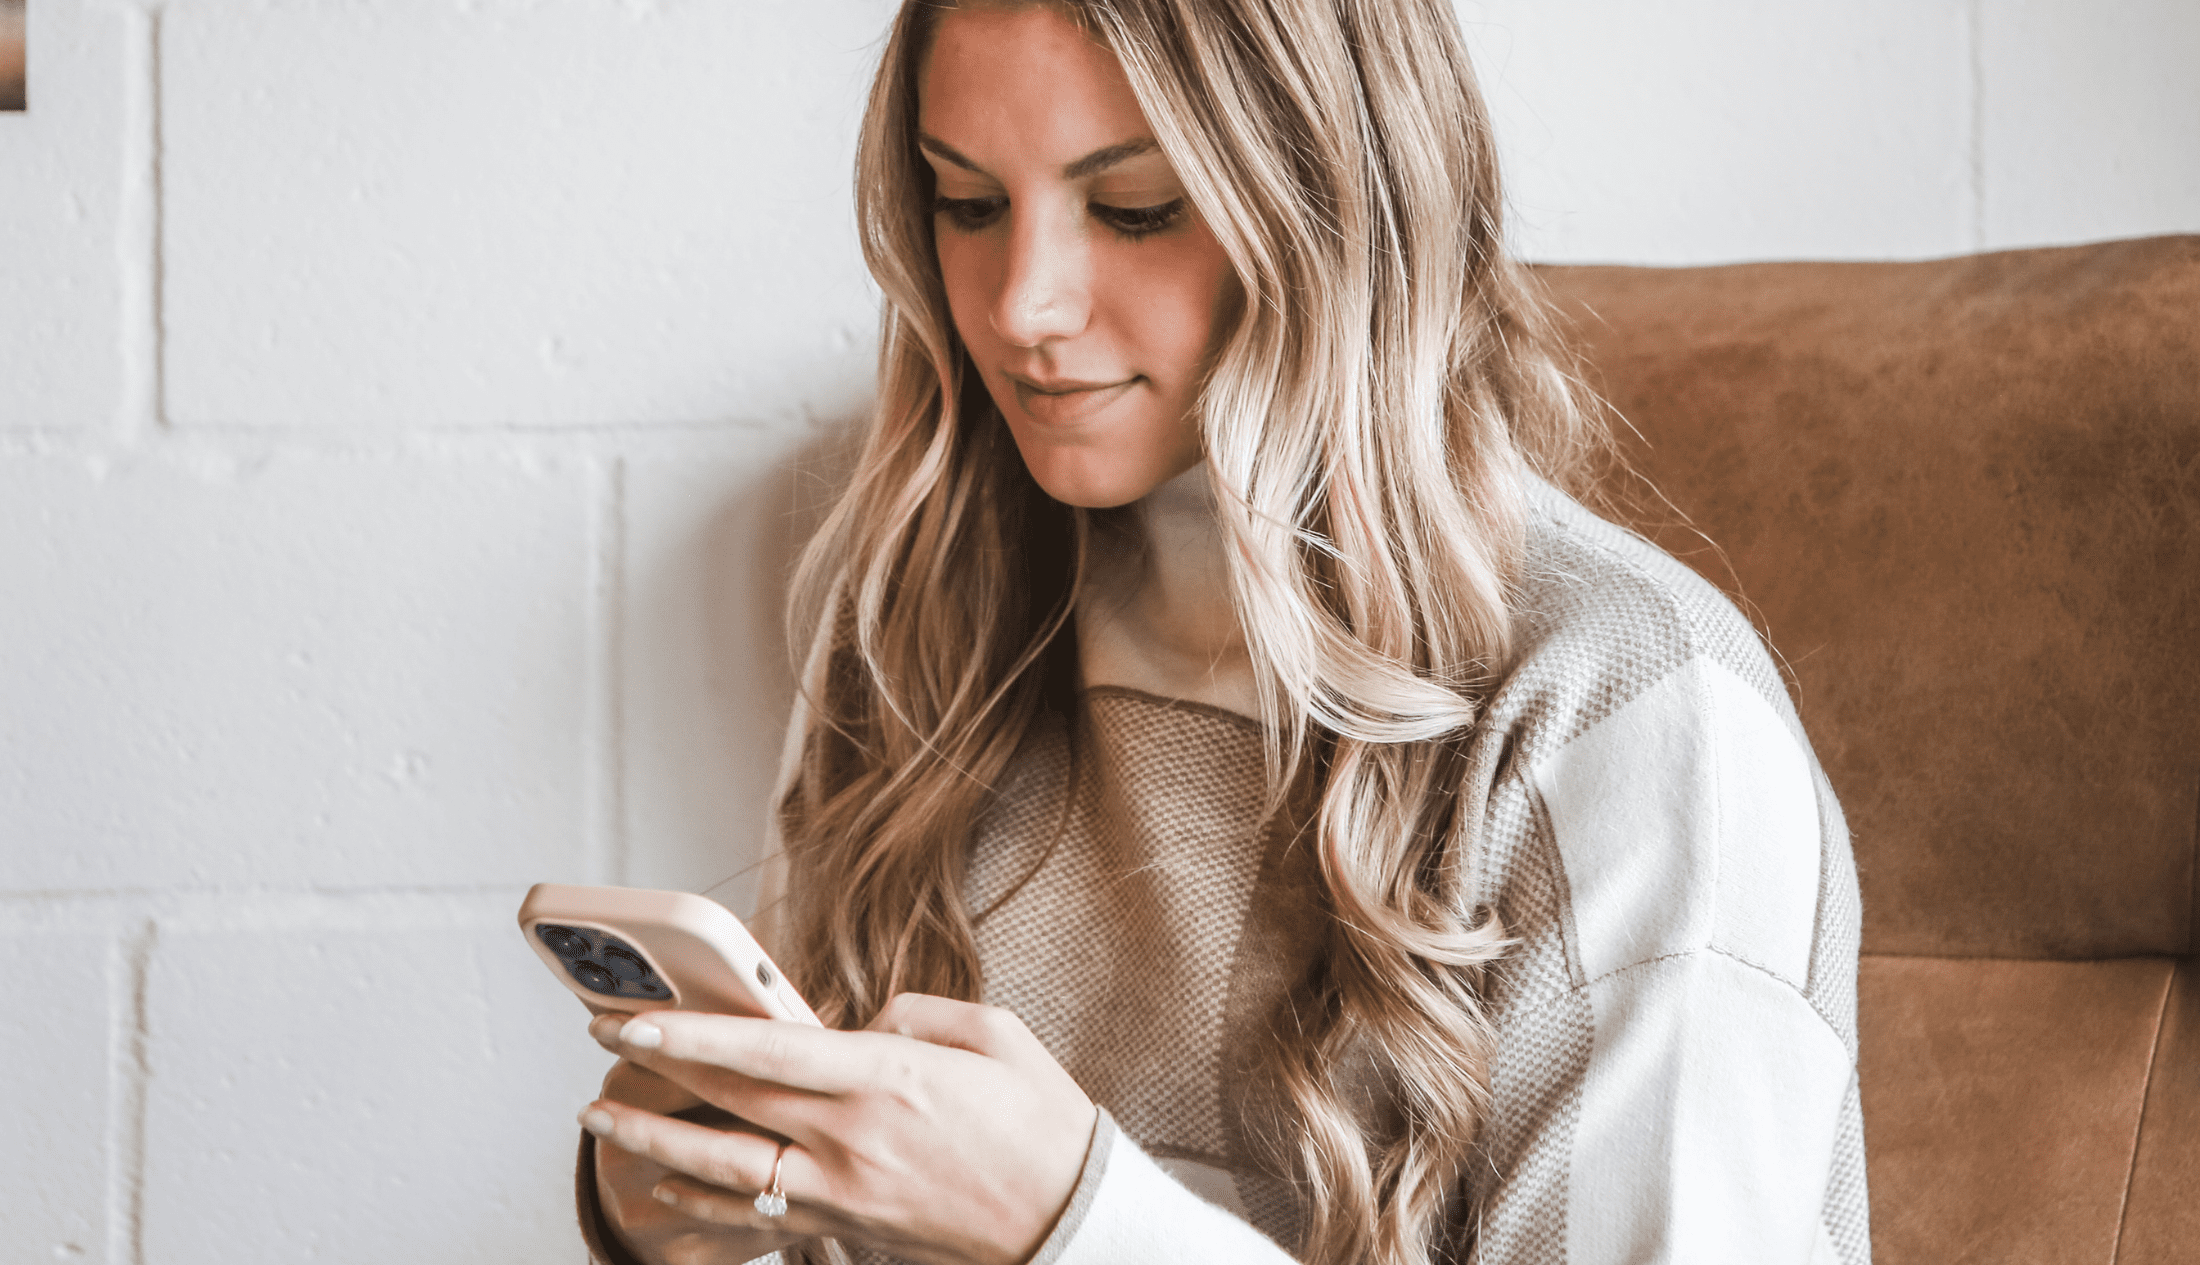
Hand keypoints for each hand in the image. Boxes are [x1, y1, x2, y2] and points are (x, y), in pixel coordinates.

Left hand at [580, 995, 1098, 1264]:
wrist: (1071, 1222)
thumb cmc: (1040, 1124)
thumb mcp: (993, 1034)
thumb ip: (916, 1015)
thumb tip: (863, 1023)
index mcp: (884, 1079)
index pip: (764, 1052)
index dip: (690, 1035)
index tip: (636, 1017)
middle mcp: (850, 1141)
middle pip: (728, 1104)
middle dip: (655, 1071)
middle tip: (602, 1038)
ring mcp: (843, 1194)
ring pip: (722, 1171)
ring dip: (653, 1143)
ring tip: (600, 1119)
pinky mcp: (847, 1230)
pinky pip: (755, 1218)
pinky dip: (701, 1201)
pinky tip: (665, 1186)